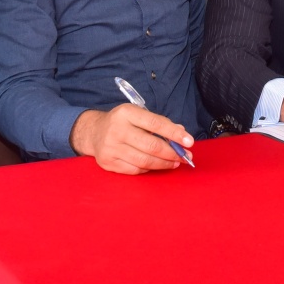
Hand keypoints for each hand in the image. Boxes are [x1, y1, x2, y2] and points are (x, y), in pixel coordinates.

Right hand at [70, 105, 193, 174]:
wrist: (93, 132)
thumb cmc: (122, 122)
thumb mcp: (138, 115)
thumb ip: (159, 123)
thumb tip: (180, 134)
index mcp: (126, 113)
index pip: (155, 124)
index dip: (174, 134)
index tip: (189, 141)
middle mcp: (117, 130)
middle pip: (151, 146)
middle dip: (172, 153)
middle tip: (186, 156)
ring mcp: (111, 147)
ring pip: (144, 161)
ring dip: (164, 163)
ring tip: (175, 162)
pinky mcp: (108, 162)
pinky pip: (135, 170)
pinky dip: (149, 169)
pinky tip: (156, 165)